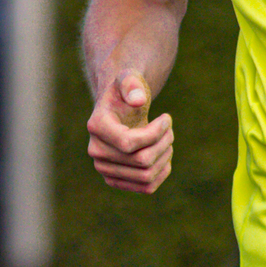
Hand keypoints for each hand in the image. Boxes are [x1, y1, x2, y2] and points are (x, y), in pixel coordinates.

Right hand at [87, 70, 174, 193]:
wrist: (119, 109)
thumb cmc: (126, 91)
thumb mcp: (128, 79)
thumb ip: (132, 84)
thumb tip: (138, 100)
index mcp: (96, 126)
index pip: (128, 143)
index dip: (155, 133)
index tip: (167, 118)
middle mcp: (96, 151)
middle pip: (141, 161)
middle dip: (164, 143)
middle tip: (169, 129)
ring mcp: (104, 168)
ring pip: (146, 176)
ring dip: (165, 157)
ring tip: (168, 140)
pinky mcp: (116, 180)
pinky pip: (146, 187)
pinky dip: (162, 172)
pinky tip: (165, 154)